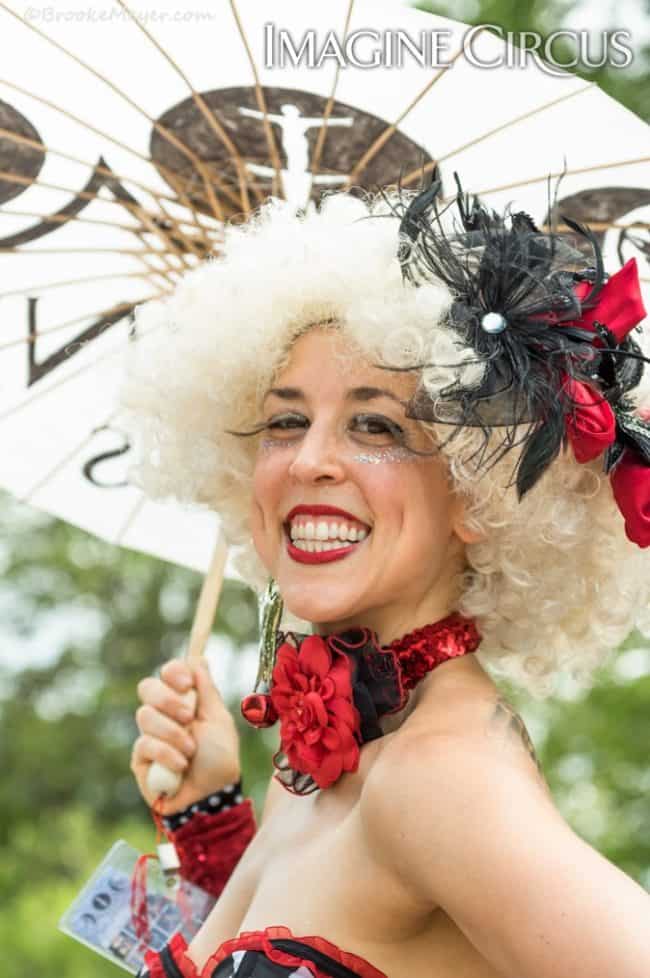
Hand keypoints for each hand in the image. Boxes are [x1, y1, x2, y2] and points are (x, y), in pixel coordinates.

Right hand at [131, 659, 240, 814]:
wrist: (212, 798)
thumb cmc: (220, 760)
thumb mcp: (219, 720)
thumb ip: (207, 690)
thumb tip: (200, 659)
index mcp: (185, 701)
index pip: (167, 673)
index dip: (173, 672)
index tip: (186, 683)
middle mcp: (164, 715)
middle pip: (147, 687)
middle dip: (167, 699)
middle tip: (188, 717)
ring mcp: (150, 736)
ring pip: (145, 715)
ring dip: (173, 733)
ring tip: (190, 751)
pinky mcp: (140, 759)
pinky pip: (144, 743)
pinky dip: (166, 754)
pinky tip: (180, 766)